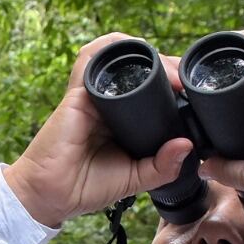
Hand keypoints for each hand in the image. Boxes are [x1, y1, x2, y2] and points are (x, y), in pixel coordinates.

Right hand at [4, 32, 194, 228]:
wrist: (51, 196)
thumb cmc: (86, 187)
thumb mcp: (134, 179)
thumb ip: (161, 167)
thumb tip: (187, 146)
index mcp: (123, 119)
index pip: (150, 89)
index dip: (171, 82)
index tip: (193, 92)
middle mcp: (108, 103)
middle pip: (139, 67)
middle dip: (166, 65)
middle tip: (185, 81)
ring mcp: (92, 96)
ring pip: (117, 56)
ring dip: (144, 53)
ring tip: (168, 69)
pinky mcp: (77, 95)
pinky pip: (89, 58)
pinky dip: (108, 48)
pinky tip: (131, 55)